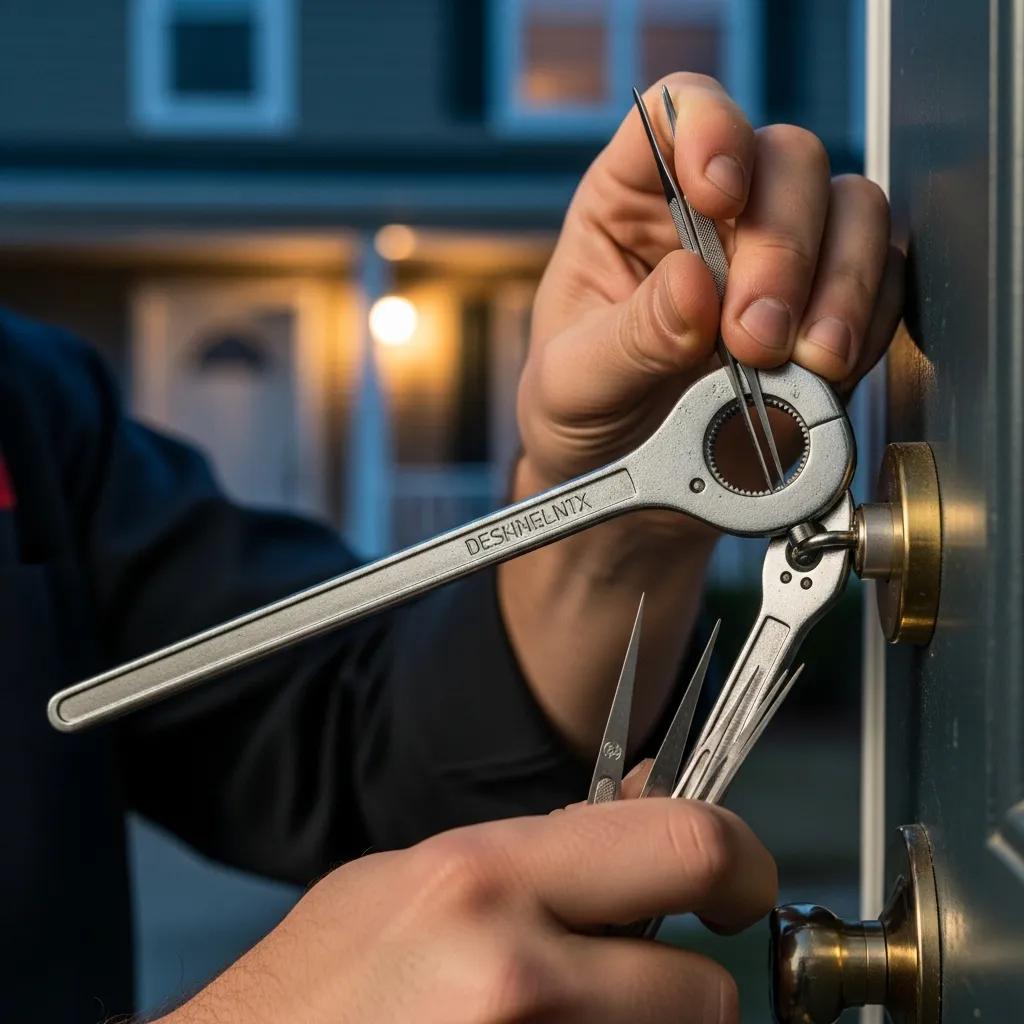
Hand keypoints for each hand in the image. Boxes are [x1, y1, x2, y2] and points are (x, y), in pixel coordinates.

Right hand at [159, 798, 775, 1023]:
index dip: (739, 860)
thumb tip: (646, 813)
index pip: (684, 842)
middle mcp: (516, 973)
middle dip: (685, 988)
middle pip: (706, 992)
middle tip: (637, 980)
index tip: (739, 881)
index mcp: (484, 877)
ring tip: (555, 1017)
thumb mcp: (414, 877)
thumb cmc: (316, 988)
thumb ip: (538, 852)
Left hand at [499, 73, 902, 754]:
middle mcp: (711, 217)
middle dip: (781, 249)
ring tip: (802, 364)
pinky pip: (883, 282)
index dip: (710, 131)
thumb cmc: (586, 429)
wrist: (639, 499)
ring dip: (839, 286)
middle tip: (753, 337)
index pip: (679, 115)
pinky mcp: (827, 309)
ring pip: (851, 213)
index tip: (718, 194)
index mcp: (628, 206)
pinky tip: (826, 373)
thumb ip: (629, 340)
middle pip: (785, 163)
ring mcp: (779, 259)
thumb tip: (694, 288)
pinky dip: (868, 323)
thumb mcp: (574, 389)